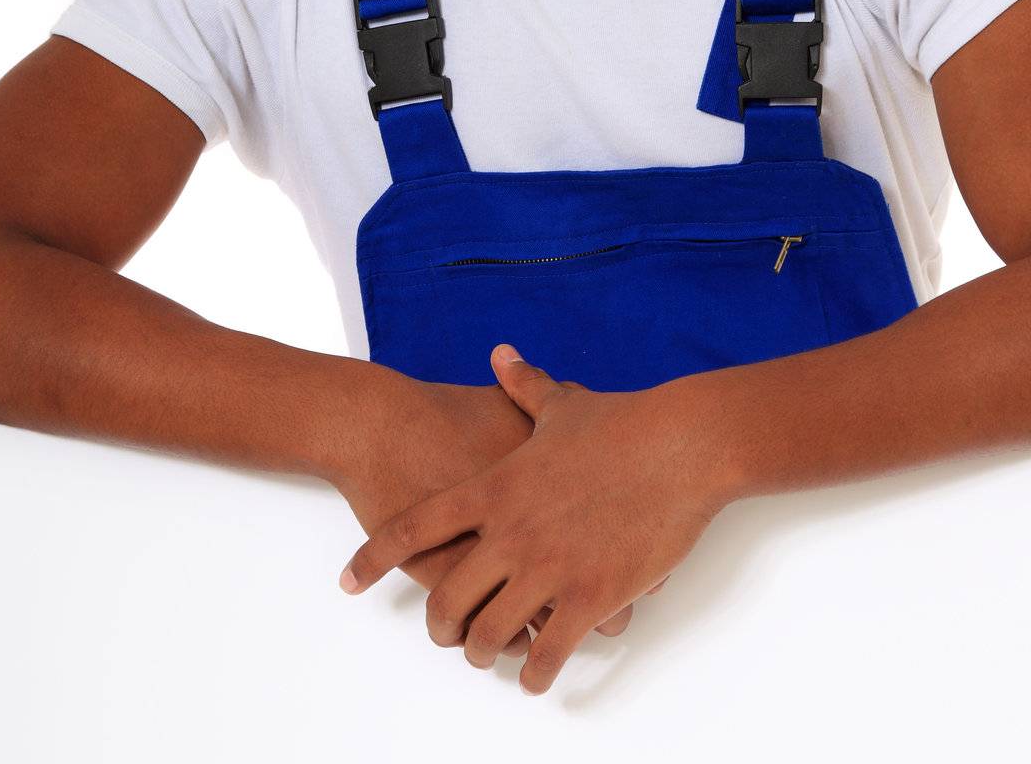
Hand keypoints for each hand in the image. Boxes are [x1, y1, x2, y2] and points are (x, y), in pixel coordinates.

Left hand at [336, 344, 720, 696]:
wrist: (682, 445)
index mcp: (495, 487)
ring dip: (483, 653)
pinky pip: (547, 654)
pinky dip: (534, 674)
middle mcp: (511, 533)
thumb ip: (522, 386)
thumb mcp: (561, 402)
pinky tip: (534, 676)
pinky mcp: (590, 596)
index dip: (373, 557)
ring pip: (490, 635)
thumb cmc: (624, 422)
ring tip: (488, 656)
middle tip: (446, 634)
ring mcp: (548, 568)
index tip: (349, 581)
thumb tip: (501, 354)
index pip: (413, 528)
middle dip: (440, 626)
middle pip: (446, 599)